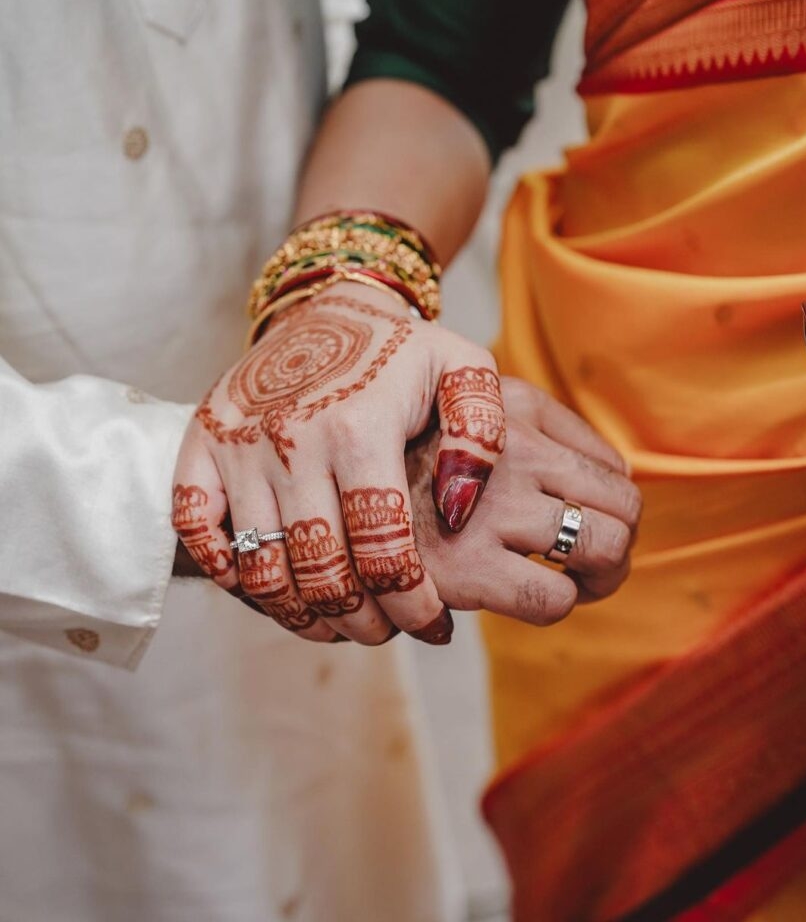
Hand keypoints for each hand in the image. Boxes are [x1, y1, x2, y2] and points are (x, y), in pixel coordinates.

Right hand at [172, 282, 505, 644]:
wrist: (326, 305)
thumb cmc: (401, 351)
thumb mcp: (465, 368)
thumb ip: (482, 434)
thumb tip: (459, 508)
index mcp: (360, 429)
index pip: (383, 549)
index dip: (411, 604)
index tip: (433, 625)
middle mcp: (292, 441)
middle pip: (320, 571)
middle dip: (361, 622)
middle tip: (386, 629)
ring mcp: (239, 444)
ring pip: (258, 567)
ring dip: (300, 615)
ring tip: (339, 623)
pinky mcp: (201, 441)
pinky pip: (195, 529)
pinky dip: (226, 572)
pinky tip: (269, 586)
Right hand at [406, 377, 641, 621]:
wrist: (304, 460)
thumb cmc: (393, 434)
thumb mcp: (462, 393)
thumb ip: (537, 420)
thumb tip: (616, 475)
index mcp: (517, 409)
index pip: (614, 470)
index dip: (617, 510)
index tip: (590, 529)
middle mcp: (514, 452)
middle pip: (623, 514)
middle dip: (618, 552)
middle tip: (591, 570)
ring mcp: (491, 508)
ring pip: (601, 553)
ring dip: (596, 582)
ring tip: (567, 588)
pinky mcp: (464, 565)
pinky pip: (551, 598)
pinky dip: (551, 607)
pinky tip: (517, 600)